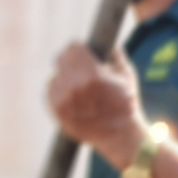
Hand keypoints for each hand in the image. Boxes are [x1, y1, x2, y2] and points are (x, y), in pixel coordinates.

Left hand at [47, 43, 147, 165]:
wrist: (119, 135)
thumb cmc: (125, 103)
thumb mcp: (126, 74)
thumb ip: (114, 53)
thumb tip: (105, 41)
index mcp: (92, 74)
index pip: (73, 48)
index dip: (80, 49)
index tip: (83, 52)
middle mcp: (75, 87)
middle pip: (62, 59)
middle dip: (72, 61)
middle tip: (79, 67)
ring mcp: (64, 100)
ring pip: (55, 76)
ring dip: (65, 77)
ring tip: (78, 85)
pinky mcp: (57, 111)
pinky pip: (50, 92)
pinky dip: (59, 91)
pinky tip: (72, 96)